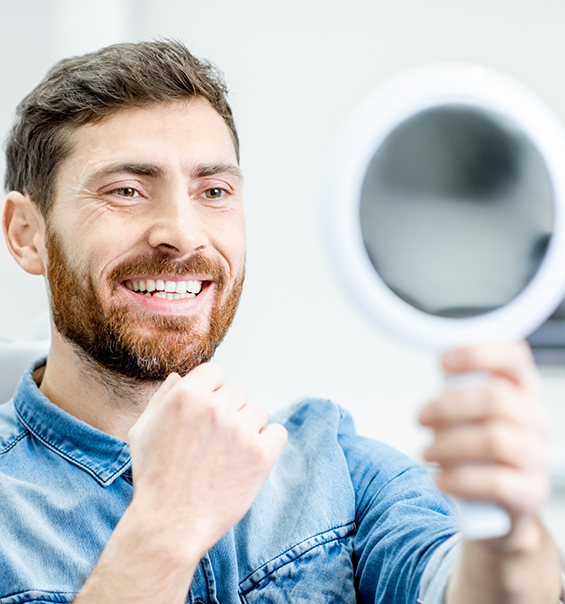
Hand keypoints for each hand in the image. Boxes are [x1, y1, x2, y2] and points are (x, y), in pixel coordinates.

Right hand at [127, 363, 287, 559]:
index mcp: (186, 395)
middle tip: (214, 443)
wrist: (170, 525)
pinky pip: (277, 432)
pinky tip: (249, 460)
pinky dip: (268, 444)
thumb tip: (180, 376)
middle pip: (237, 393)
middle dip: (228, 413)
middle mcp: (215, 407)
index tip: (208, 414)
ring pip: (257, 412)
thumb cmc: (154, 478)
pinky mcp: (261, 454)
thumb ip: (162, 398)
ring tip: (227, 456)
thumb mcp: (142, 431)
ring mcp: (240, 430)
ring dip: (247, 429)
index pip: (215, 372)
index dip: (212, 392)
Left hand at [419, 341, 548, 527]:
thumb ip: (459, 386)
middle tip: (421, 419)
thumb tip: (441, 360)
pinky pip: (495, 482)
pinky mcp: (529, 491)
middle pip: (496, 398)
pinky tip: (441, 480)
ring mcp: (536, 456)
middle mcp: (535, 419)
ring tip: (428, 452)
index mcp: (521, 391)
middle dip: (447, 406)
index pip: (513, 357)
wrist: (497, 503)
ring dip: (449, 445)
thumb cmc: (478, 447)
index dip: (478, 353)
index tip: (443, 362)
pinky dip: (459, 479)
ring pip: (494, 439)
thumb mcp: (469, 411)